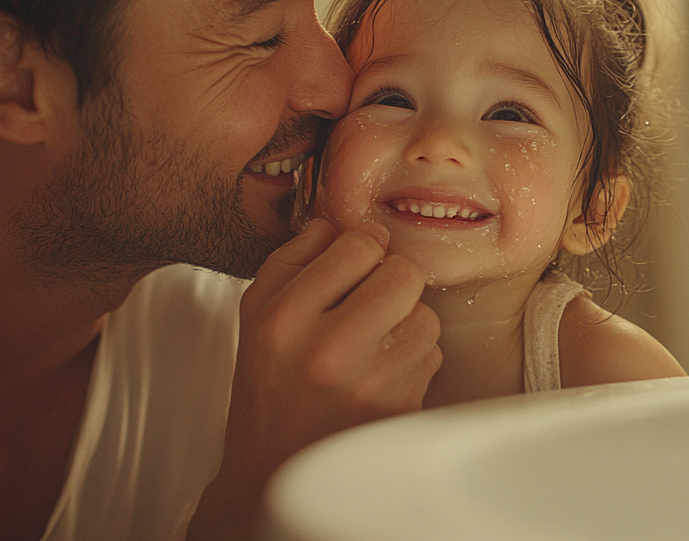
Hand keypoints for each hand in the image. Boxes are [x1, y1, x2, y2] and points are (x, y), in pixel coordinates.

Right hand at [189, 218, 440, 538]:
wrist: (277, 468)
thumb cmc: (268, 384)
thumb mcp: (257, 314)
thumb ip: (293, 258)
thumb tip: (335, 220)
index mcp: (285, 319)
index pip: (356, 245)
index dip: (362, 246)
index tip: (357, 259)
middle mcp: (328, 350)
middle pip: (403, 274)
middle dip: (392, 278)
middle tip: (372, 295)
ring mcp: (370, 384)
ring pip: (426, 315)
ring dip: (407, 321)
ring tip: (375, 339)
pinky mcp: (400, 409)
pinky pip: (431, 356)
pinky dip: (413, 357)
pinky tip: (382, 370)